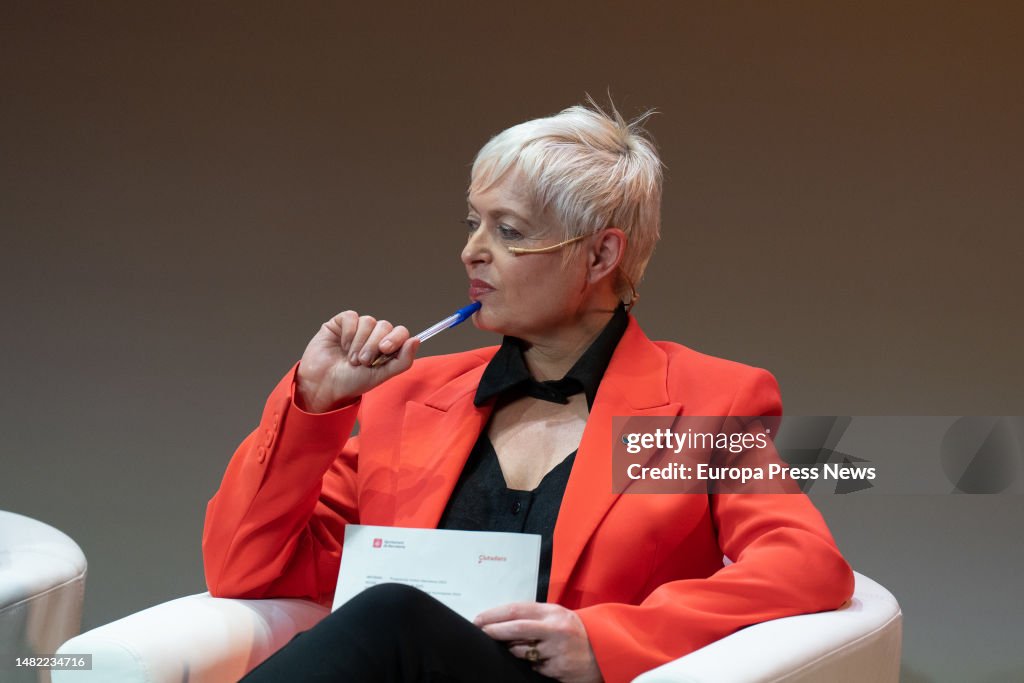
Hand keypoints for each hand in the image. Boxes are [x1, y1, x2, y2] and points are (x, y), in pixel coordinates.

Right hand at [295, 310, 419, 412]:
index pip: (400, 332)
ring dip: (360, 342)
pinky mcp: (341, 323)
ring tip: (352, 359)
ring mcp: (358, 328)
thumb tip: (417, 340)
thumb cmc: (351, 382)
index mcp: (387, 347)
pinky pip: (351, 317)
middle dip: (374, 345)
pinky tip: (342, 345)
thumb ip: (402, 361)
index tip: (385, 349)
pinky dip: (348, 332)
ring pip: (368, 321)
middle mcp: (374, 335)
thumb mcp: (381, 375)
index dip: (396, 338)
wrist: (324, 385)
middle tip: (363, 361)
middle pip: (385, 326)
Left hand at [474, 602, 601, 682]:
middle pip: (516, 629)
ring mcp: (557, 651)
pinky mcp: (559, 670)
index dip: (495, 614)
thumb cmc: (573, 632)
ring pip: (522, 653)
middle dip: (494, 631)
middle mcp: (555, 630)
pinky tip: (542, 661)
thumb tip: (500, 621)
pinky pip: (535, 668)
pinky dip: (533, 665)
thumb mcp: (557, 616)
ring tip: (520, 649)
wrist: (603, 651)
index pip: (517, 610)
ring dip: (514, 652)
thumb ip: (533, 617)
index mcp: (552, 612)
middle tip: (480, 632)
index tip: (479, 619)